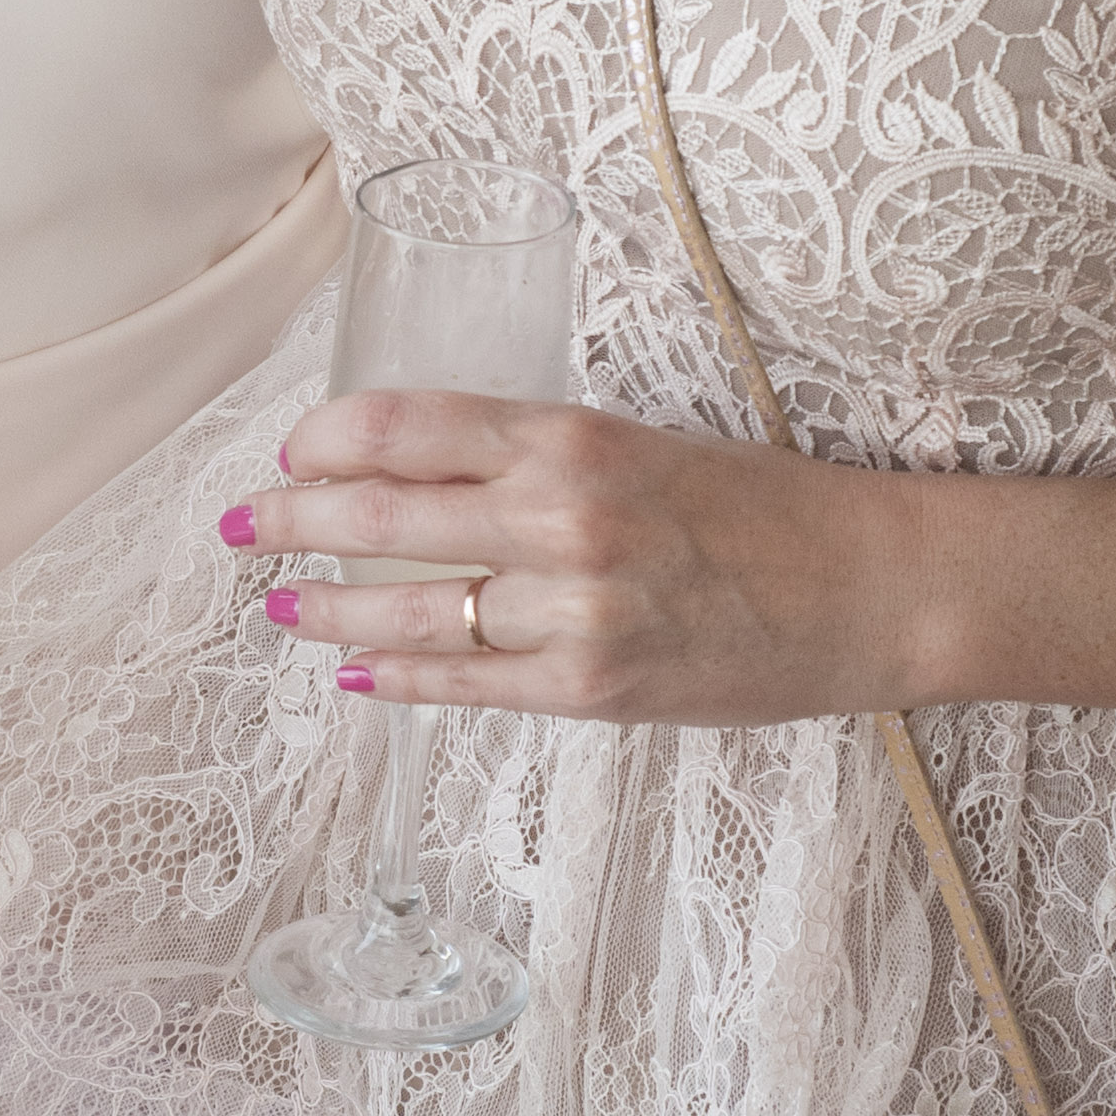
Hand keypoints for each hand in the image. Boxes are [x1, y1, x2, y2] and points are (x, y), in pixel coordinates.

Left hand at [234, 390, 916, 724]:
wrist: (871, 586)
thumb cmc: (764, 505)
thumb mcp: (641, 444)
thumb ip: (537, 455)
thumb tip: (421, 470)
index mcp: (571, 438)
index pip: (404, 427)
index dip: (324, 440)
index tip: (291, 451)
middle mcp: (560, 516)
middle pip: (378, 514)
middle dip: (291, 521)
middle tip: (243, 526)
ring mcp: (573, 610)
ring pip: (408, 610)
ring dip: (325, 608)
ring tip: (280, 606)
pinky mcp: (592, 688)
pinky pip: (464, 685)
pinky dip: (397, 678)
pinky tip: (354, 672)